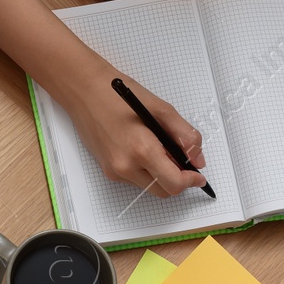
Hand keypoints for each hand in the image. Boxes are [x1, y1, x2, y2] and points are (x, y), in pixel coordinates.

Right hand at [62, 70, 207, 196]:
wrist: (84, 91)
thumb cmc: (118, 94)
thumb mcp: (161, 109)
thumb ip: (185, 136)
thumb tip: (198, 158)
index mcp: (142, 150)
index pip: (174, 183)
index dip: (191, 181)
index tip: (198, 175)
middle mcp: (126, 166)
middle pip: (163, 191)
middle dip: (178, 180)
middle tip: (183, 161)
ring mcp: (115, 171)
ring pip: (149, 186)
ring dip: (161, 174)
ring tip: (159, 146)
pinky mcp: (108, 170)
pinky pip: (135, 179)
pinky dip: (146, 169)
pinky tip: (142, 147)